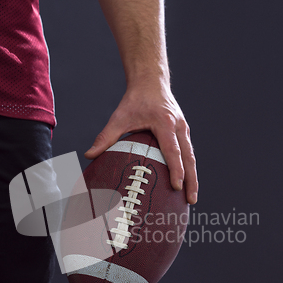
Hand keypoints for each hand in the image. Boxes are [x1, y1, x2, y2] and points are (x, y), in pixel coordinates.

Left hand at [84, 84, 197, 203]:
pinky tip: (187, 183)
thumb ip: (105, 137)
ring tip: (191, 198)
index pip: (173, 150)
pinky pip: (189, 152)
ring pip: (192, 156)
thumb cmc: (135, 100)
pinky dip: (189, 169)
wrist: (151, 81)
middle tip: (191, 200)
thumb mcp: (119, 117)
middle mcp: (179, 127)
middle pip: (189, 158)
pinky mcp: (184, 132)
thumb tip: (89, 155)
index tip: (177, 187)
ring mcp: (184, 129)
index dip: (176, 169)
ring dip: (193, 177)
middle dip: (191, 180)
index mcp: (165, 123)